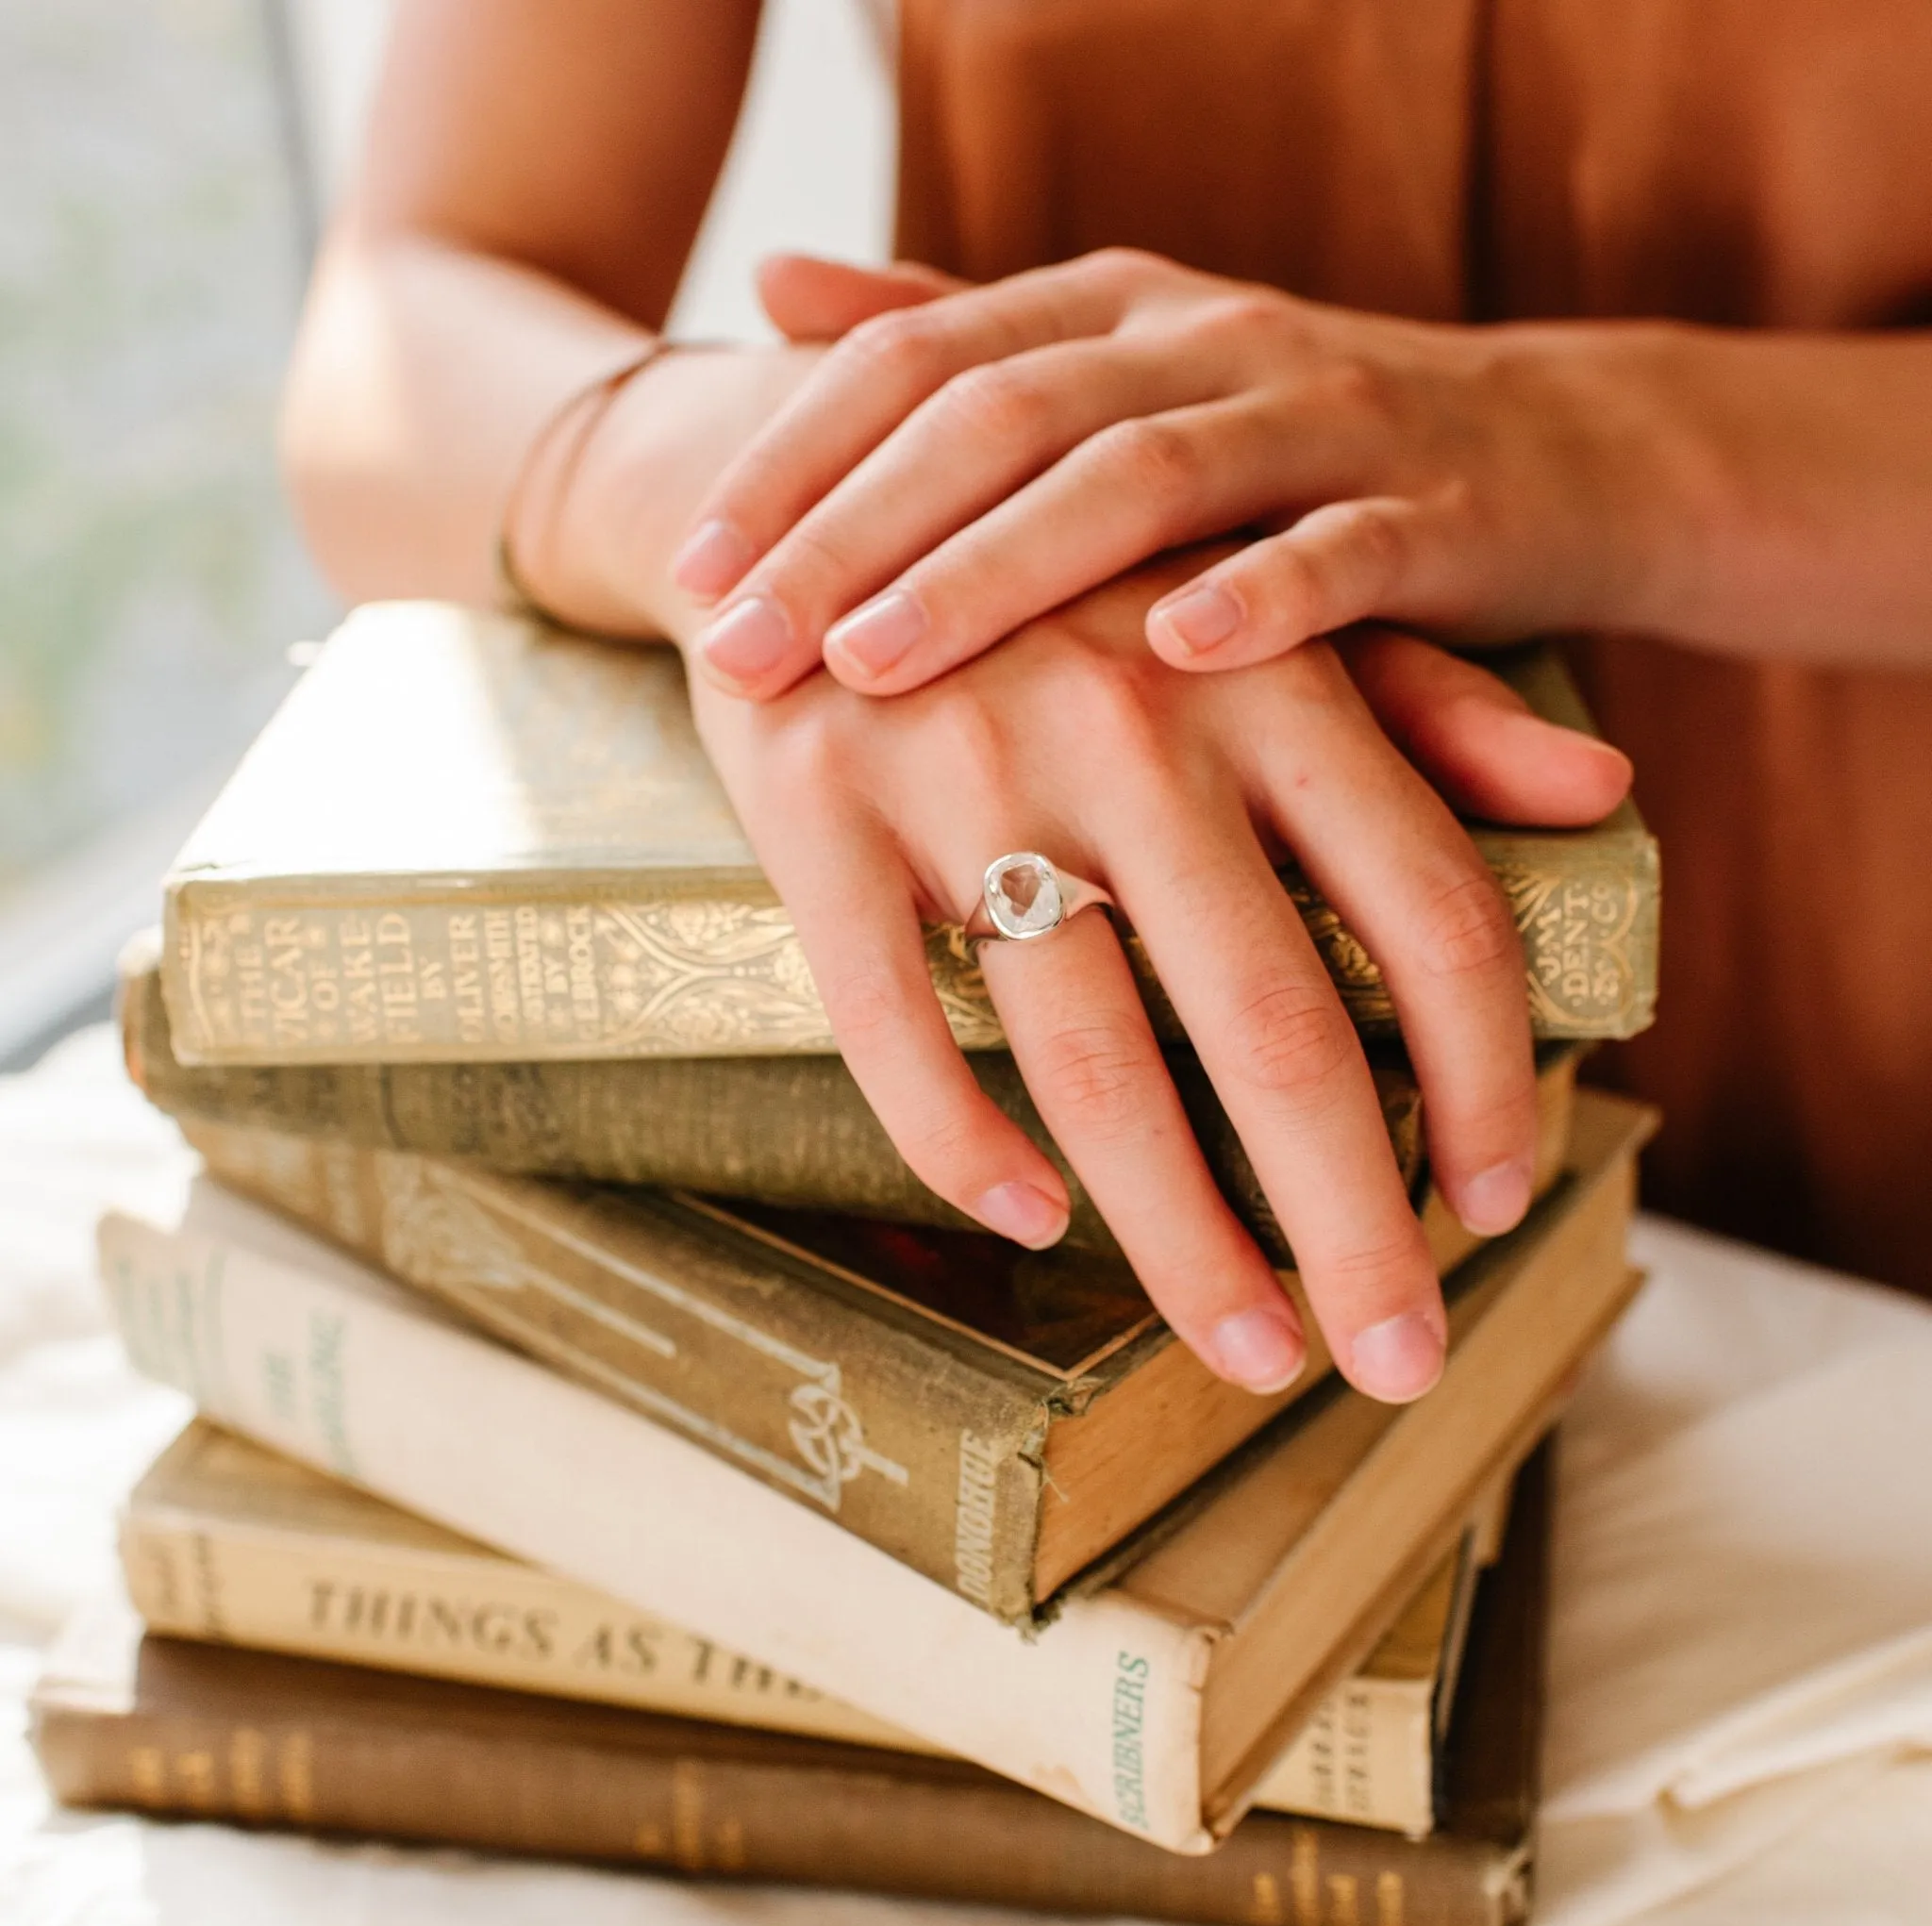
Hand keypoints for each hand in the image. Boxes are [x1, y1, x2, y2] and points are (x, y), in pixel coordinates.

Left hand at [673, 249, 1690, 697]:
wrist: (1558, 451)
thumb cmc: (1301, 446)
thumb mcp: (1122, 373)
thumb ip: (956, 333)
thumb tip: (771, 284)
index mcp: (1109, 314)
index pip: (918, 366)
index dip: (796, 463)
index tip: (690, 574)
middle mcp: (1199, 340)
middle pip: (998, 421)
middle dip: (852, 536)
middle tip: (737, 647)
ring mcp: (1321, 417)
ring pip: (1141, 476)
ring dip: (1001, 571)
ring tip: (879, 665)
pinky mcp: (1435, 508)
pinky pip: (1342, 549)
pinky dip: (1262, 595)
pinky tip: (1173, 658)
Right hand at [684, 552, 1630, 1401]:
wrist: (821, 463)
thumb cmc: (1075, 571)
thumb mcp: (1257, 608)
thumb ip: (1428, 708)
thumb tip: (1605, 800)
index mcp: (1267, 674)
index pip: (1430, 910)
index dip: (1483, 1078)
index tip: (1495, 1202)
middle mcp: (1129, 719)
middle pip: (1271, 1024)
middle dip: (1349, 1221)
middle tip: (1395, 1359)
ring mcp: (962, 761)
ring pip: (1085, 1055)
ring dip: (1176, 1232)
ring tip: (1243, 1347)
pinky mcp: (814, 796)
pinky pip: (884, 1012)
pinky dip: (955, 1135)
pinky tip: (1025, 1216)